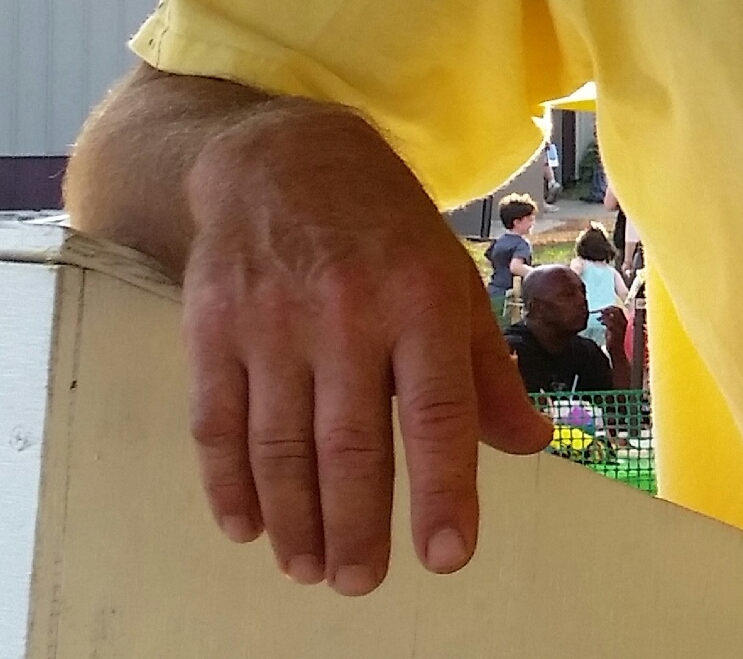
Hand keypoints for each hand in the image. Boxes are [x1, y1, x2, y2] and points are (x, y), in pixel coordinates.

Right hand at [180, 103, 549, 594]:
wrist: (282, 159)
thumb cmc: (385, 229)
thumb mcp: (454, 281)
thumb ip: (487, 371)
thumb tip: (531, 443)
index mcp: (422, 301)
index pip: (437, 413)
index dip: (444, 490)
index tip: (447, 556)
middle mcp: (347, 315)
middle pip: (351, 443)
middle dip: (357, 525)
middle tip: (361, 583)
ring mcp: (272, 324)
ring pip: (280, 444)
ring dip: (295, 518)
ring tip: (310, 568)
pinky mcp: (212, 330)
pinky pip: (217, 424)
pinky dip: (228, 483)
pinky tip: (247, 526)